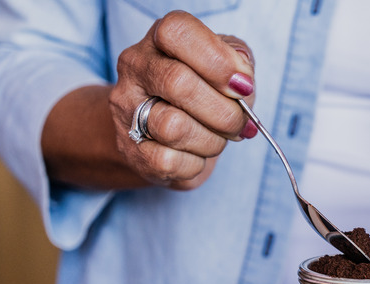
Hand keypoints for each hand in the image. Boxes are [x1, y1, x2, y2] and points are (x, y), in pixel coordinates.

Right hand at [109, 10, 256, 189]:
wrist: (163, 132)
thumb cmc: (204, 91)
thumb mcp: (227, 65)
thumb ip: (241, 63)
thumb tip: (242, 82)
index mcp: (160, 39)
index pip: (178, 32)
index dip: (218, 61)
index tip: (242, 86)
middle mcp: (136, 67)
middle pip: (178, 83)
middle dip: (224, 111)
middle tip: (240, 123)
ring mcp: (127, 109)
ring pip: (173, 127)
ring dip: (212, 141)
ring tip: (218, 138)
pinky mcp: (131, 149)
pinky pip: (168, 161)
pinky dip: (195, 164)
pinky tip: (197, 154)